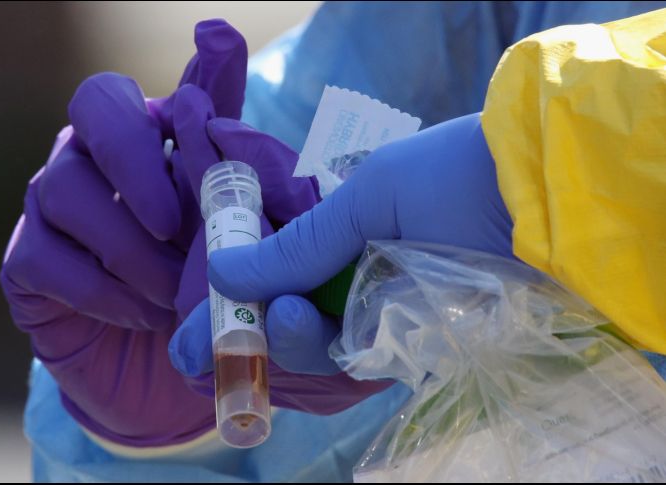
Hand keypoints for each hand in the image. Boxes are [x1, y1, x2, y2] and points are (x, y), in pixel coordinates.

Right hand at [0, 20, 247, 446]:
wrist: (161, 373)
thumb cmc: (198, 293)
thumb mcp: (232, 241)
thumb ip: (238, 169)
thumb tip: (238, 69)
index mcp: (153, 142)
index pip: (168, 87)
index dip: (198, 71)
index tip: (218, 44)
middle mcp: (95, 155)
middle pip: (96, 105)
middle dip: (138, 159)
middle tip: (174, 222)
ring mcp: (52, 203)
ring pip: (68, 189)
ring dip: (132, 250)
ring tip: (175, 295)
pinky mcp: (26, 260)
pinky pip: (49, 258)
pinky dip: (103, 290)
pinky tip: (142, 313)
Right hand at [189, 113, 512, 386]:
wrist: (545, 198)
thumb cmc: (453, 178)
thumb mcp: (368, 198)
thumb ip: (300, 243)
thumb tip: (223, 273)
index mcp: (345, 231)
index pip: (276, 271)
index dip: (235, 301)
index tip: (190, 332)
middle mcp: (360, 275)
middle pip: (288, 318)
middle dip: (250, 332)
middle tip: (223, 335)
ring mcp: (387, 314)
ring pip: (318, 347)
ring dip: (291, 341)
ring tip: (286, 317)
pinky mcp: (419, 347)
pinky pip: (360, 364)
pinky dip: (329, 359)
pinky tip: (305, 337)